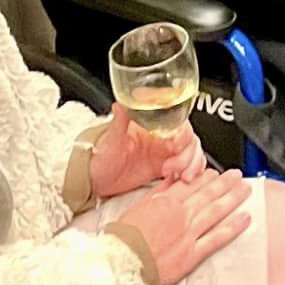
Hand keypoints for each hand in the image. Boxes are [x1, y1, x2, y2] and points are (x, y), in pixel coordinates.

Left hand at [90, 103, 207, 198]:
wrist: (92, 179)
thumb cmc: (98, 157)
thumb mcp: (110, 140)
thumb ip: (119, 121)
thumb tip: (122, 103)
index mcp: (152, 126)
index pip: (179, 123)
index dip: (182, 135)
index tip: (174, 147)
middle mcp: (161, 137)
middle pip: (189, 140)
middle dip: (188, 155)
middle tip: (173, 168)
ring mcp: (164, 153)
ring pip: (192, 154)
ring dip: (192, 165)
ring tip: (179, 177)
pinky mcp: (164, 168)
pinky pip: (187, 168)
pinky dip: (190, 173)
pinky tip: (180, 181)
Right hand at [108, 168, 254, 284]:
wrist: (120, 267)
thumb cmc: (122, 242)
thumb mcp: (135, 209)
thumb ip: (155, 194)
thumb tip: (169, 182)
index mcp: (164, 202)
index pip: (191, 184)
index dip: (206, 178)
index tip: (214, 173)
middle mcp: (180, 214)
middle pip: (208, 194)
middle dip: (225, 183)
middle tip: (237, 175)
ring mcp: (189, 233)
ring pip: (217, 210)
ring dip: (234, 198)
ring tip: (245, 189)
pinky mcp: (193, 254)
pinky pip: (218, 237)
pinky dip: (234, 227)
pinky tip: (245, 218)